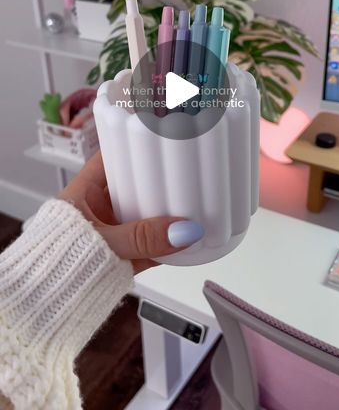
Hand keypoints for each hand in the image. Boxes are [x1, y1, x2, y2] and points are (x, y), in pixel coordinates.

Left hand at [60, 151, 203, 273]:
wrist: (43, 303)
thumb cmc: (56, 261)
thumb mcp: (103, 242)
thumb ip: (142, 238)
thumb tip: (183, 231)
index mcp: (85, 192)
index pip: (112, 158)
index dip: (134, 146)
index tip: (160, 139)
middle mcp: (100, 208)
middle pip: (135, 185)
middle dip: (158, 181)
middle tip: (185, 172)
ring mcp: (112, 232)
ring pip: (144, 216)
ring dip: (165, 214)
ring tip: (192, 203)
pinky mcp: (122, 259)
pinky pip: (149, 246)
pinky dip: (167, 245)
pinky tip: (186, 241)